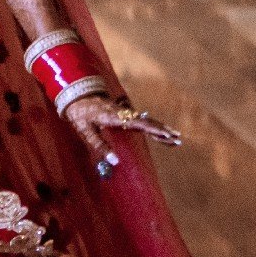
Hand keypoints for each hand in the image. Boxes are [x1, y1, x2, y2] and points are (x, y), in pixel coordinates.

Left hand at [62, 93, 181, 173]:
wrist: (77, 94)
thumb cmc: (79, 113)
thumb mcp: (85, 131)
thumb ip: (99, 146)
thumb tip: (115, 162)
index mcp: (114, 117)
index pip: (137, 123)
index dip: (153, 129)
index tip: (166, 134)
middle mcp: (122, 114)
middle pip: (147, 122)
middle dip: (163, 130)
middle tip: (179, 139)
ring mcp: (124, 113)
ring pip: (146, 121)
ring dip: (161, 129)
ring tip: (176, 137)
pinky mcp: (123, 114)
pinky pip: (141, 121)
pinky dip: (152, 127)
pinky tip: (160, 132)